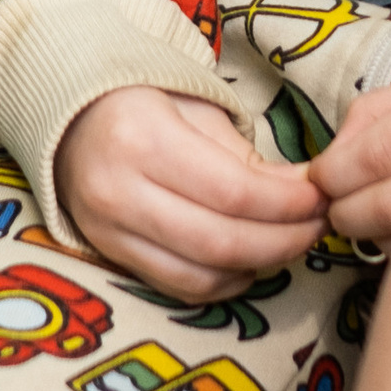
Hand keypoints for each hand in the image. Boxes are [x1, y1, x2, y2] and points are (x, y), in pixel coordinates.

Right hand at [54, 82, 325, 300]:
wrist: (68, 118)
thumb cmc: (141, 103)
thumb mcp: (195, 110)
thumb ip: (247, 157)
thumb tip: (306, 195)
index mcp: (140, 138)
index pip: (232, 192)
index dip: (287, 205)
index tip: (322, 199)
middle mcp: (117, 191)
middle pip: (220, 241)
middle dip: (284, 240)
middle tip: (318, 226)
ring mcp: (106, 230)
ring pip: (201, 274)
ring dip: (259, 266)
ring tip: (289, 242)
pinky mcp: (108, 254)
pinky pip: (178, 287)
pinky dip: (223, 283)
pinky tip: (248, 261)